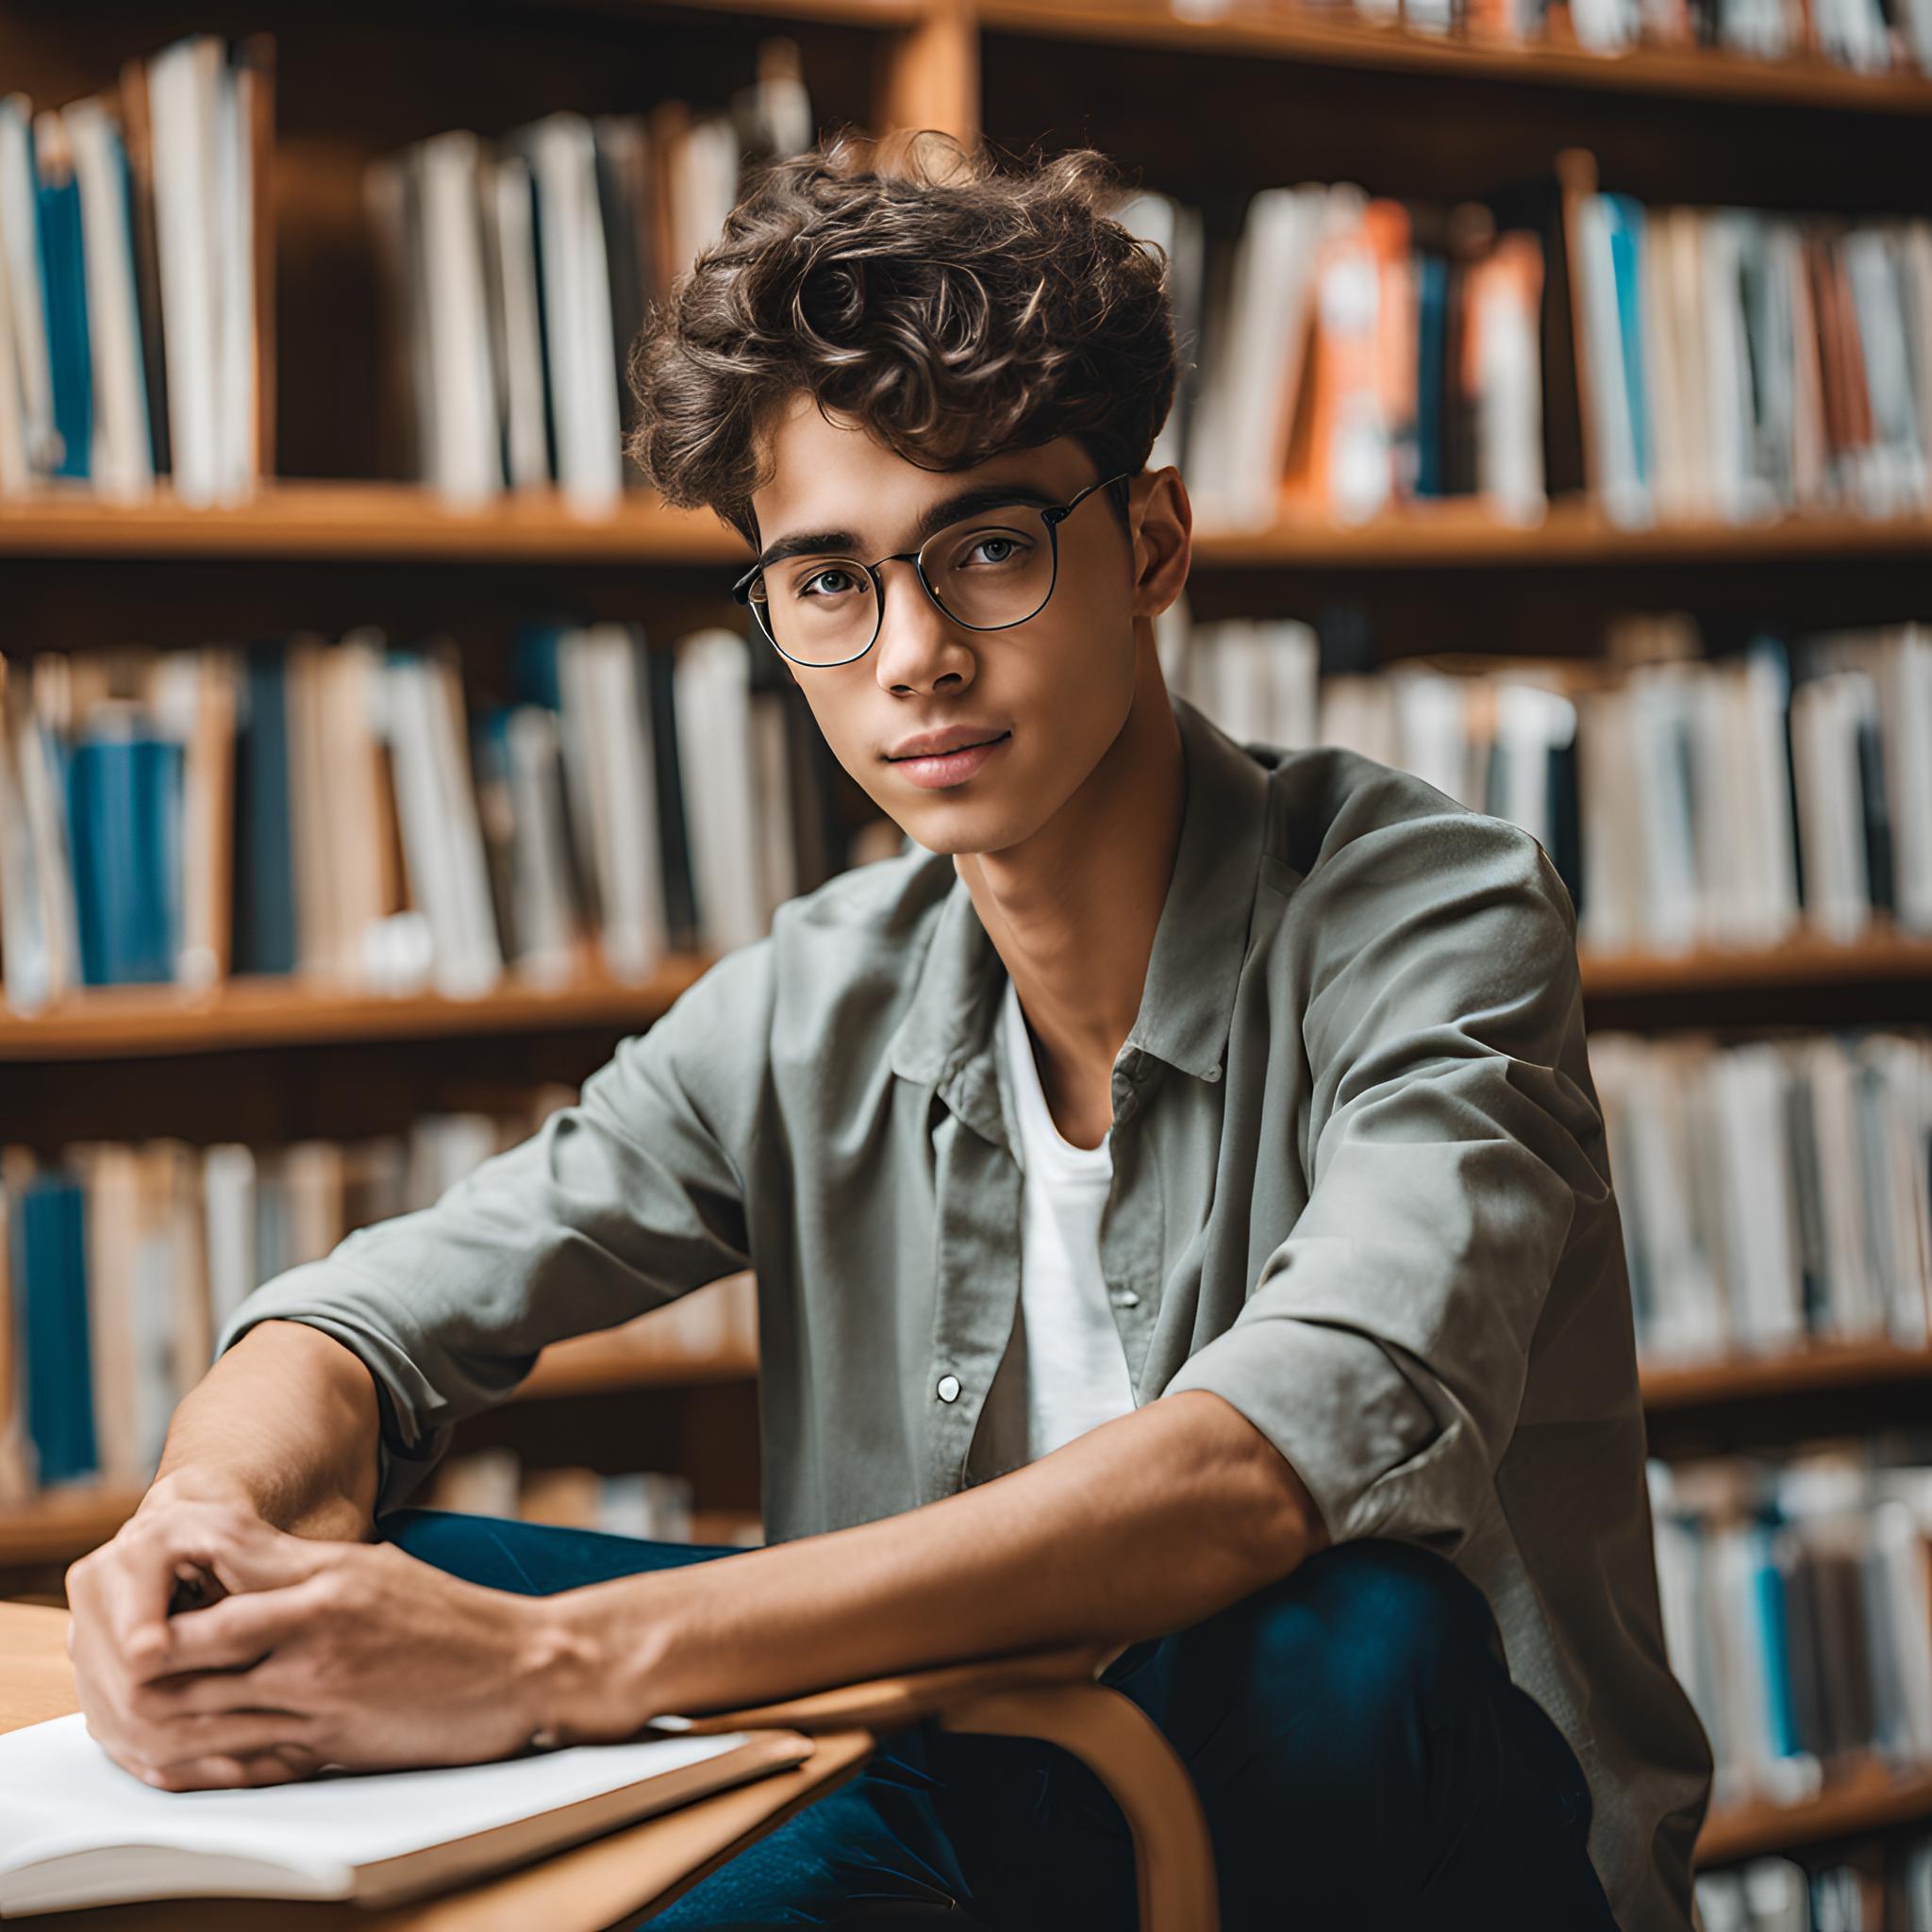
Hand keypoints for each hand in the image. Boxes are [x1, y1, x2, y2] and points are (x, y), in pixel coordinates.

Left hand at [71, 1503, 566, 1791]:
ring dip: (151, 1716)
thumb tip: (225, 1560)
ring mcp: (320, 1688)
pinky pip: (238, 1758)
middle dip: (135, 1655)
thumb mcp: (374, 1569)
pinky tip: (175, 1756)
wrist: (522, 1667)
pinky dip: (195, 1760)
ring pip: (198, 1708)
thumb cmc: (448, 1616)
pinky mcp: (330, 1741)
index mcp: (327, 1573)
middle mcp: (314, 1627)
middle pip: (185, 1643)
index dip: (161, 1575)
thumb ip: (299, 1569)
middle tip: (113, 1662)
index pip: (213, 1560)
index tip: (142, 1588)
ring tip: (128, 1712)